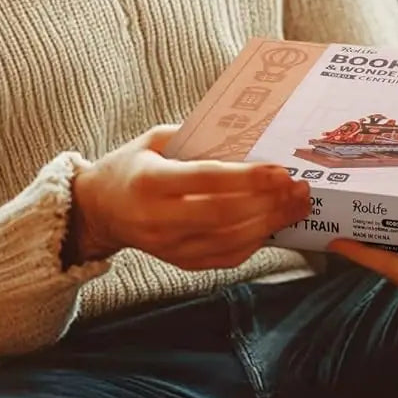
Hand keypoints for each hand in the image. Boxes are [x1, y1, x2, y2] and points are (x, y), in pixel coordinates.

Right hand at [67, 125, 310, 269]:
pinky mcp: (179, 262)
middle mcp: (158, 219)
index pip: (206, 180)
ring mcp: (168, 247)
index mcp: (150, 181)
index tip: (280, 170)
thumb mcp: (154, 139)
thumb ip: (194, 137)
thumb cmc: (132, 166)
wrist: (99, 210)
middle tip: (299, 187)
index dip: (248, 178)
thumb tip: (246, 136)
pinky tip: (274, 223)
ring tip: (296, 204)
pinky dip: (255, 242)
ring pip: (229, 241)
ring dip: (270, 223)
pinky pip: (225, 258)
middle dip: (268, 202)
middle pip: (223, 215)